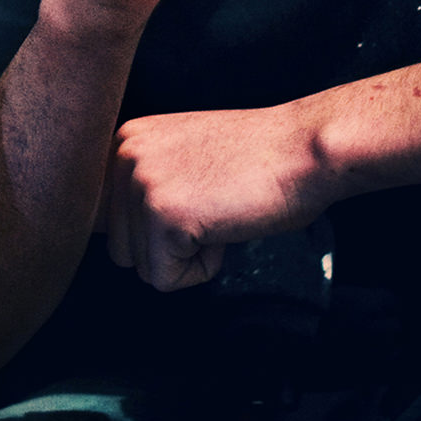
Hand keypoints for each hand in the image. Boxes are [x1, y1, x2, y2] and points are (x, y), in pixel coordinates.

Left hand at [102, 105, 334, 291]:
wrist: (306, 150)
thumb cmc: (260, 159)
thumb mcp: (182, 157)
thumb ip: (146, 183)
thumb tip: (119, 233)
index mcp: (126, 140)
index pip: (115, 220)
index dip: (161, 227)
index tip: (199, 200)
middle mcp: (124, 156)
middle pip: (122, 248)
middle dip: (171, 246)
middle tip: (215, 208)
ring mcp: (140, 184)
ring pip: (143, 267)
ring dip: (187, 257)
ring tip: (220, 214)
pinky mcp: (162, 217)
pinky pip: (166, 280)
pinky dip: (203, 269)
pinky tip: (226, 228)